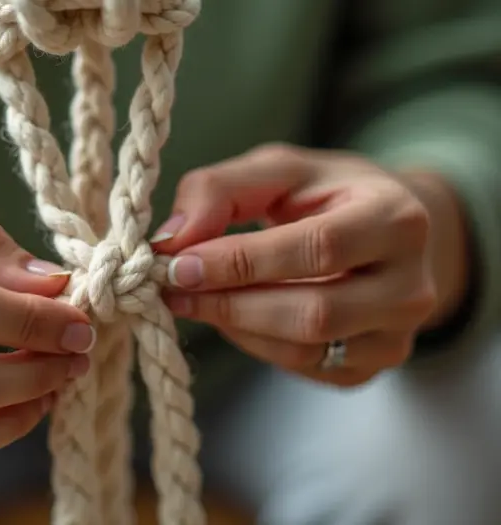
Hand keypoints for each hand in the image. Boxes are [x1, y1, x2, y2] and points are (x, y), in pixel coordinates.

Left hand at [153, 144, 466, 386]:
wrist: (379, 233)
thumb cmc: (323, 195)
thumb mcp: (275, 170)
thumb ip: (218, 190)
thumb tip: (172, 240)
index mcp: (397, 219)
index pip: (316, 248)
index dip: (241, 261)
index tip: (178, 264)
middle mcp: (412, 285)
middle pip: (314, 311)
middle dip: (230, 302)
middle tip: (171, 290)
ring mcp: (397, 335)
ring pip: (304, 347)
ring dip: (234, 326)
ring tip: (191, 300)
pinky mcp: (371, 366)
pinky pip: (303, 366)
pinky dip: (253, 343)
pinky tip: (229, 315)